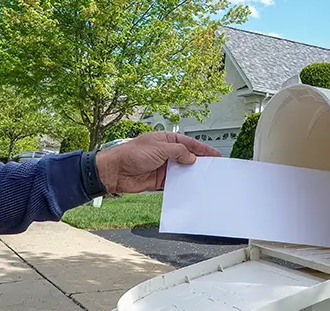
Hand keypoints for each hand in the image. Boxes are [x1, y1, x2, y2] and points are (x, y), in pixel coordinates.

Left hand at [96, 132, 220, 193]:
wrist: (115, 171)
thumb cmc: (131, 154)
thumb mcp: (159, 148)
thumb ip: (178, 152)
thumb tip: (191, 157)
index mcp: (166, 140)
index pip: (189, 144)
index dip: (203, 149)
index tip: (214, 154)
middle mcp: (165, 153)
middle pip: (187, 158)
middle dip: (199, 163)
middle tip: (212, 169)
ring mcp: (163, 167)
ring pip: (182, 171)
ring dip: (190, 175)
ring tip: (202, 180)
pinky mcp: (159, 180)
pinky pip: (174, 183)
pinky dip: (181, 186)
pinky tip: (188, 188)